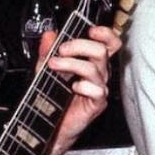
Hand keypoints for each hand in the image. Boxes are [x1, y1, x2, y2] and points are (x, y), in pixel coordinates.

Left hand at [40, 25, 122, 154]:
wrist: (52, 125)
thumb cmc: (53, 96)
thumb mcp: (45, 69)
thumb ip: (47, 51)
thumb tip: (49, 35)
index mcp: (92, 62)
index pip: (109, 43)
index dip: (104, 33)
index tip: (90, 30)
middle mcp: (99, 73)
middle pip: (102, 51)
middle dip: (79, 45)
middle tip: (61, 50)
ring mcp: (99, 87)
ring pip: (95, 68)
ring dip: (71, 64)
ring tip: (54, 65)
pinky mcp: (97, 103)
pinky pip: (97, 90)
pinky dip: (83, 86)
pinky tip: (72, 88)